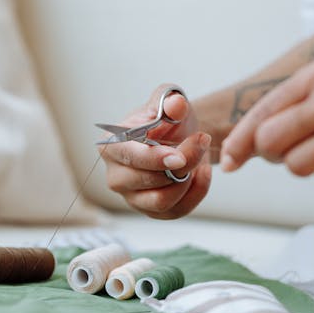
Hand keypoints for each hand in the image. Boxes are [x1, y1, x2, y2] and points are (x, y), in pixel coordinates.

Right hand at [99, 84, 211, 218]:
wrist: (179, 136)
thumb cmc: (166, 119)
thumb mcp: (169, 101)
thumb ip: (170, 101)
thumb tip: (176, 105)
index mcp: (111, 145)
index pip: (128, 157)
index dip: (153, 158)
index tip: (179, 157)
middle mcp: (116, 175)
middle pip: (147, 180)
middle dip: (181, 164)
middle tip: (202, 141)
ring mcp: (131, 197)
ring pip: (161, 201)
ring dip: (188, 180)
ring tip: (200, 157)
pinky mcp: (150, 211)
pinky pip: (176, 211)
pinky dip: (196, 193)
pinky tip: (202, 172)